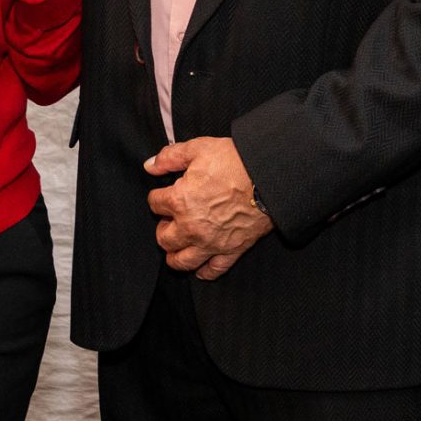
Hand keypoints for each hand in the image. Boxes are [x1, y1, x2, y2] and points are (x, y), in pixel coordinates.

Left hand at [144, 136, 271, 280]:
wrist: (270, 177)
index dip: (158, 197)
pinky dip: (204, 271)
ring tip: (177, 246)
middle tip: (169, 221)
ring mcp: (211, 243)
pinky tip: (200, 268)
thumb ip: (170, 157)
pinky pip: (213, 270)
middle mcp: (191, 227)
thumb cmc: (237, 162)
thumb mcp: (198, 148)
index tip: (165, 194)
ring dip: (175, 255)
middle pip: (163, 238)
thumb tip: (151, 166)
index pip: (155, 203)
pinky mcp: (231, 251)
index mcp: (180, 201)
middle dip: (163, 228)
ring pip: (182, 261)